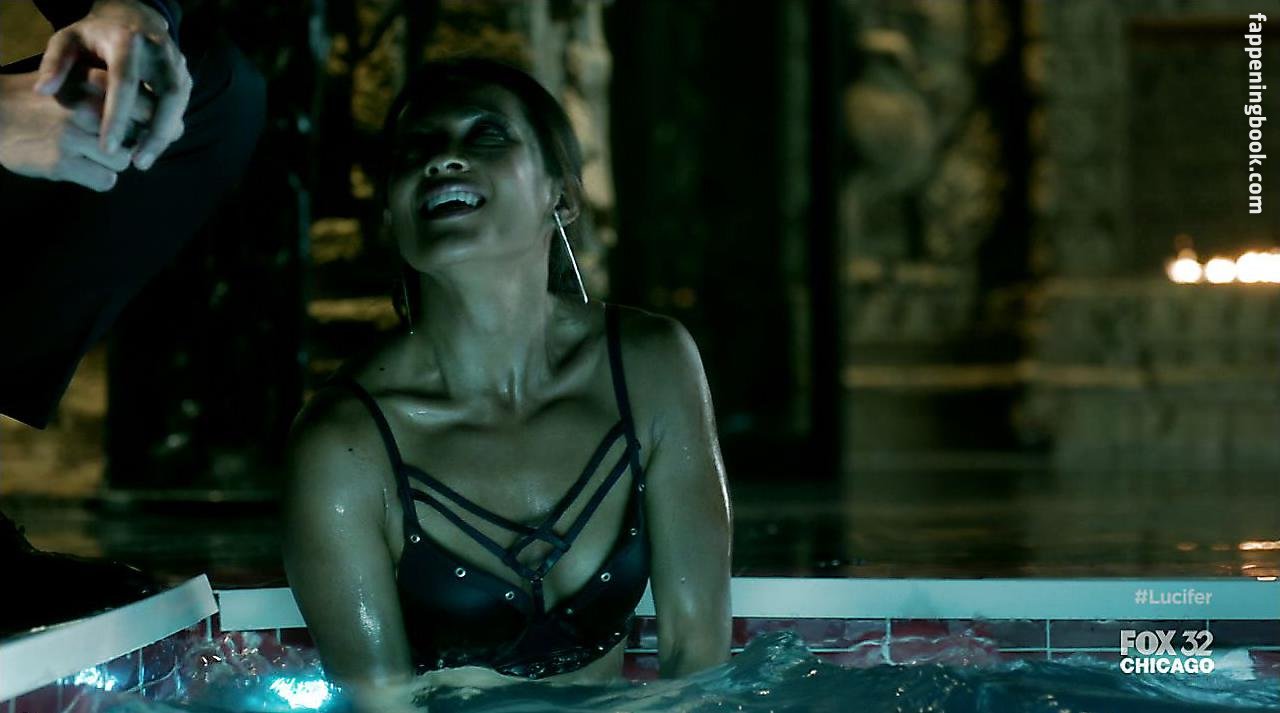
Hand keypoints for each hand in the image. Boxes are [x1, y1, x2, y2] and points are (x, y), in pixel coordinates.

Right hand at [0, 69, 155, 190]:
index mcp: (94, 82)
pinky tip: (79, 166)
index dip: (152, 124)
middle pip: (140, 136)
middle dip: (134, 143)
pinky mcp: (62, 163)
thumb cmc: (46, 102)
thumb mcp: (78, 82)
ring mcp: (74, 136)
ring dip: (114, 162)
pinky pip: (107, 181)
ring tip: (89, 152)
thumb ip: (116, 94)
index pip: (149, 108)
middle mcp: (87, 107)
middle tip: (114, 143)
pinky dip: (99, 178)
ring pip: (124, 161)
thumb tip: (167, 119)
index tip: (146, 130)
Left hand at [34, 0, 190, 170]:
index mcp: (127, 41)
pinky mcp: (185, 75)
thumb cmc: (94, 35)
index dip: (118, 117)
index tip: (108, 148)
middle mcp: (159, 51)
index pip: (125, 83)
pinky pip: (181, 106)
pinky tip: (151, 146)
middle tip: (138, 164)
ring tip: (144, 160)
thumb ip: (54, 63)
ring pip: (180, 104)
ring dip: (165, 135)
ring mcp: (177, 63)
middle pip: (168, 96)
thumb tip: (44, 91)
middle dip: (156, 133)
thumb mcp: (68, 40)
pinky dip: (168, 128)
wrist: (131, 17)